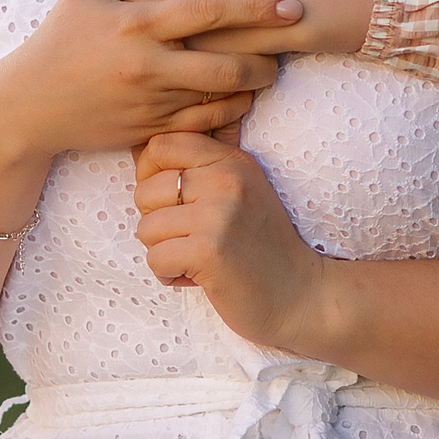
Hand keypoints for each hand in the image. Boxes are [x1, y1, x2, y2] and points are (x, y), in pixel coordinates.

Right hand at [0, 0, 303, 161]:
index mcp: (136, 24)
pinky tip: (239, 99)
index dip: (256, 7)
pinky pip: (203, 127)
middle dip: (267, 57)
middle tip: (289, 43)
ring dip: (253, 86)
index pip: (208, 12)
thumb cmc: (61, 39)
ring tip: (268, 70)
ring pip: (220, 100)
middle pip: (226, 65)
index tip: (292, 3)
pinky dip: (229, 114)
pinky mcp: (149, 133)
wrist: (27, 106)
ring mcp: (149, 104)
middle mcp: (147, 67)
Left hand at [133, 131, 330, 348]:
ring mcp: (218, 214)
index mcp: (231, 161)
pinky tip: (196, 276)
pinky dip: (169, 275)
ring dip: (163, 251)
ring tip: (195, 258)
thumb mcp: (240, 191)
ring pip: (146, 228)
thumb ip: (200, 170)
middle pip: (145, 190)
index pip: (161, 145)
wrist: (301, 294)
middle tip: (188, 238)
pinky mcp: (209, 251)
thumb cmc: (260, 246)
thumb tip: (137, 152)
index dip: (149, 174)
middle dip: (156, 222)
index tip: (169, 202)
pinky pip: (155, 258)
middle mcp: (226, 180)